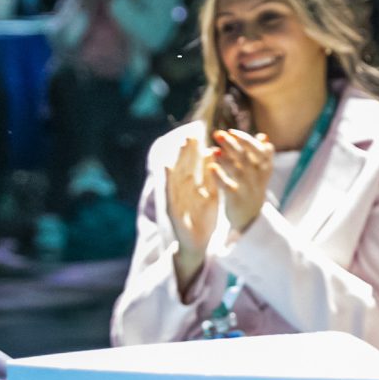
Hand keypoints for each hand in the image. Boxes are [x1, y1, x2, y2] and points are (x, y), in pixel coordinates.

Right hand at [164, 135, 220, 261]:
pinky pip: (168, 193)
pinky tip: (167, 168)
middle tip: (190, 134)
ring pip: (175, 177)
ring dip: (177, 160)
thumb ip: (209, 176)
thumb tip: (212, 152)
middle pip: (183, 167)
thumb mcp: (209, 195)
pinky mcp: (172, 211)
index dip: (194, 149)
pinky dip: (167, 180)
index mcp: (191, 187)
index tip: (197, 133)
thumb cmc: (202, 219)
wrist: (196, 246)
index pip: (191, 165)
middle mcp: (181, 191)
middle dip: (186, 151)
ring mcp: (175, 200)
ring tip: (179, 146)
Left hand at [213, 129, 274, 233]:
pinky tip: (211, 167)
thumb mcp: (260, 172)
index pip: (260, 150)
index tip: (231, 131)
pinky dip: (220, 176)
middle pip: (246, 157)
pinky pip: (228, 187)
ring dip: (225, 158)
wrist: (251, 219)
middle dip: (232, 144)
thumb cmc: (252, 189)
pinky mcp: (237, 200)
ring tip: (213, 149)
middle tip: (217, 134)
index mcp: (264, 168)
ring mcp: (248, 189)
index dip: (246, 140)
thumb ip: (261, 155)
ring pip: (237, 171)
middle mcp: (257, 177)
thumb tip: (263, 136)